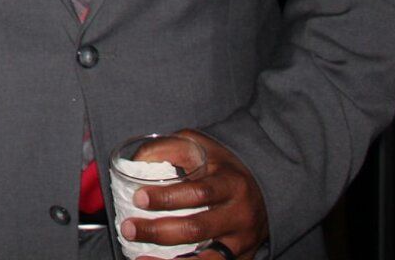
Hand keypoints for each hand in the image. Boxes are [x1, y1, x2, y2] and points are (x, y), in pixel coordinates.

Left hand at [122, 129, 266, 259]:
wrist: (265, 186)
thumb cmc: (222, 165)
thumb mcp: (199, 145)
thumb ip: (167, 148)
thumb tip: (135, 162)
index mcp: (231, 183)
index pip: (199, 193)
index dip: (167, 197)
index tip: (138, 198)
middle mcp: (239, 215)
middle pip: (198, 228)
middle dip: (159, 232)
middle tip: (129, 229)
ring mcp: (242, 241)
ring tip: (141, 259)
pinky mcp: (241, 258)